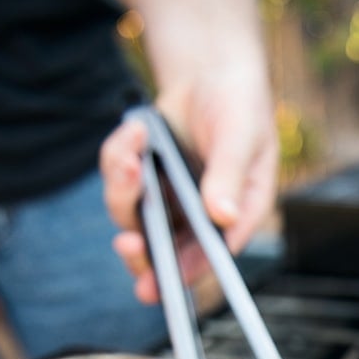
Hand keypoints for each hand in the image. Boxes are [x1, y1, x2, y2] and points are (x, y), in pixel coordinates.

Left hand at [100, 68, 278, 304]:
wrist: (212, 73)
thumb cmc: (239, 105)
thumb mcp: (241, 135)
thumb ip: (229, 174)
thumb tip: (220, 215)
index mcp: (235, 216)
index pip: (210, 258)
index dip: (184, 275)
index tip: (156, 286)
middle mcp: (201, 218)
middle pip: (165, 253)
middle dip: (142, 251)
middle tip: (125, 243)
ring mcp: (169, 201)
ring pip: (132, 218)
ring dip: (124, 188)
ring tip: (134, 145)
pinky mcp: (145, 181)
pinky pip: (118, 183)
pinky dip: (118, 157)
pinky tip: (137, 129)